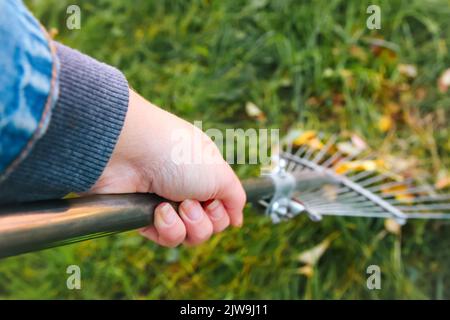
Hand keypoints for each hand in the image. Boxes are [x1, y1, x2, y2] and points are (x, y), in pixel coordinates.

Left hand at [90, 89, 245, 246]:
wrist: (132, 152)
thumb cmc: (178, 155)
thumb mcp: (220, 174)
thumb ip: (235, 198)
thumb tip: (238, 220)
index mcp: (206, 176)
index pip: (223, 209)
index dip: (222, 212)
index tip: (214, 200)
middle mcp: (187, 191)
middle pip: (210, 226)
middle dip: (205, 220)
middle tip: (191, 201)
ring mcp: (166, 205)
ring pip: (190, 237)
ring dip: (189, 225)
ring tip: (177, 205)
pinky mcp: (145, 218)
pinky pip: (167, 239)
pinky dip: (167, 228)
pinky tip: (159, 210)